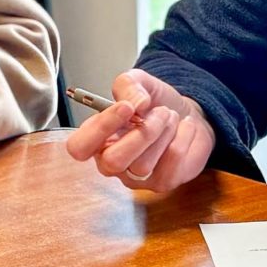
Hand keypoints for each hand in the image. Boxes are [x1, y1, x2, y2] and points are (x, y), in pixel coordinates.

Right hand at [61, 70, 214, 192]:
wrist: (187, 114)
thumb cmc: (154, 103)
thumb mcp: (137, 83)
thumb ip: (128, 85)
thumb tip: (136, 103)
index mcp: (96, 139)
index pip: (79, 147)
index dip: (100, 128)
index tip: (126, 107)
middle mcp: (110, 162)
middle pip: (113, 162)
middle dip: (140, 134)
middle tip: (160, 112)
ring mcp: (135, 177)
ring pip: (143, 165)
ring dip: (163, 133)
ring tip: (170, 116)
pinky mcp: (162, 183)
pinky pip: (171, 165)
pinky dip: (183, 138)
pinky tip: (185, 127)